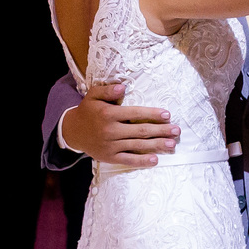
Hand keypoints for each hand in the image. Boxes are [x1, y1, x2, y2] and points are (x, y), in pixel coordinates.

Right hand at [62, 83, 179, 166]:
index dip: (152, 114)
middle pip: (140, 131)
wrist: (72, 132)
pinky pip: (128, 159)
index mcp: (108, 114)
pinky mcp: (109, 157)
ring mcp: (110, 145)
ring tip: (172, 144)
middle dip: (160, 131)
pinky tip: (155, 160)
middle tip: (176, 130)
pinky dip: (142, 161)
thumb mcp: (93, 95)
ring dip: (156, 145)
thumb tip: (123, 88)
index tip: (167, 115)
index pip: (134, 113)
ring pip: (137, 145)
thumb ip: (108, 90)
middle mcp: (110, 130)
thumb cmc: (88, 111)